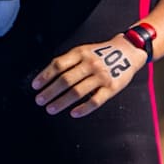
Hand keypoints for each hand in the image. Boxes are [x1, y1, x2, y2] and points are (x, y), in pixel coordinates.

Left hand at [31, 35, 148, 117]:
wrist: (129, 51)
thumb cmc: (102, 53)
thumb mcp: (84, 50)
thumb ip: (68, 61)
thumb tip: (46, 77)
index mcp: (81, 53)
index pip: (58, 65)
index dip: (45, 76)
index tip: (35, 86)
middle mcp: (91, 64)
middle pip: (65, 80)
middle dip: (50, 92)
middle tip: (39, 100)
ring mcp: (102, 76)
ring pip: (77, 92)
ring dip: (61, 102)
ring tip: (50, 108)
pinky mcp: (112, 88)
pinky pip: (95, 101)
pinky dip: (83, 108)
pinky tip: (73, 113)